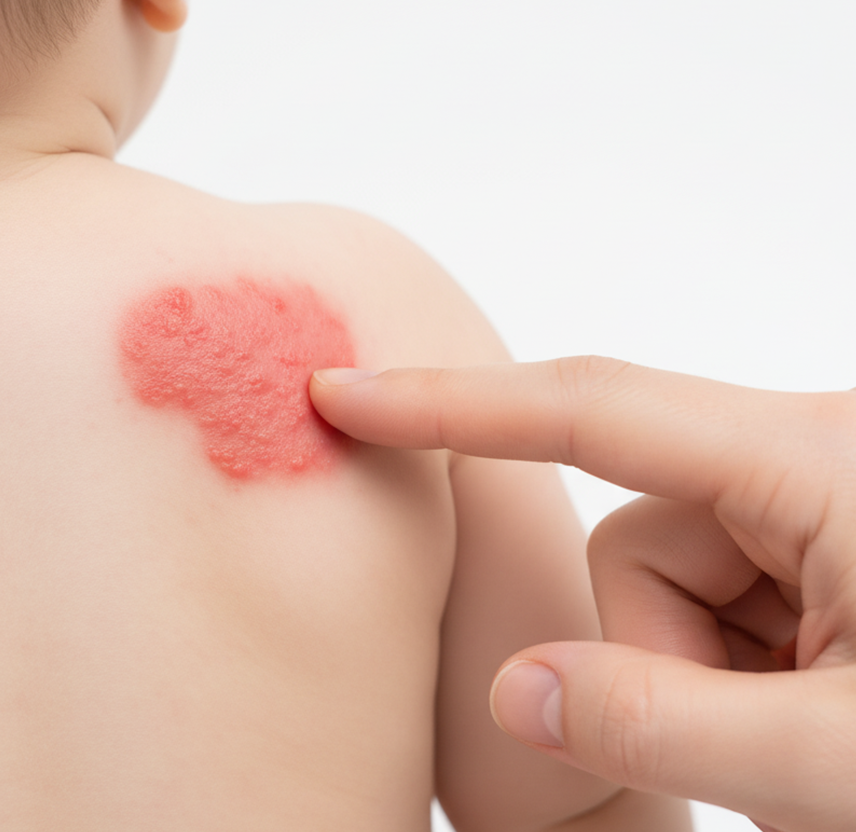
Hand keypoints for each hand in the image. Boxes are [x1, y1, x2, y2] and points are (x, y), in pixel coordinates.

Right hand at [310, 359, 855, 831]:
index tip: (348, 389)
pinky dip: (737, 679)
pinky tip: (822, 727)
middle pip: (634, 539)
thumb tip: (512, 696)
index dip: (451, 401)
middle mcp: (801, 457)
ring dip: (708, 684)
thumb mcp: (848, 765)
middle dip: (662, 663)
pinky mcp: (817, 542)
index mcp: (812, 462)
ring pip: (669, 582)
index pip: (586, 408)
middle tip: (777, 760)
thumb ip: (661, 731)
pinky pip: (713, 599)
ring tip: (817, 752)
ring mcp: (808, 500)